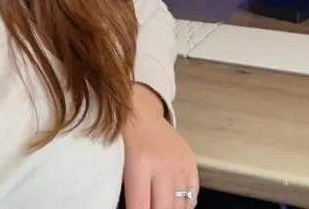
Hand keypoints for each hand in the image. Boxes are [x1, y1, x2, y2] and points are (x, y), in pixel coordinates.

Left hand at [122, 84, 198, 208]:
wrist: (140, 108)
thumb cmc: (122, 133)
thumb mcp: (115, 157)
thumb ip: (124, 185)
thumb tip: (126, 204)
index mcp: (141, 162)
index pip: (141, 205)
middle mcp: (164, 164)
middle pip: (163, 207)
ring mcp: (180, 164)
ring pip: (180, 204)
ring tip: (159, 207)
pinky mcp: (191, 162)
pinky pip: (193, 194)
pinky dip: (184, 204)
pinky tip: (173, 205)